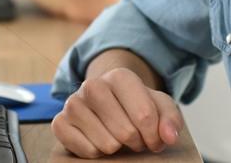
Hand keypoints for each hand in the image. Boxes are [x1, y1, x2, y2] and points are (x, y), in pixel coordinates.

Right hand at [52, 68, 183, 157]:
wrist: (107, 103)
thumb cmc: (135, 106)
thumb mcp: (159, 107)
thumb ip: (170, 119)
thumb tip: (169, 136)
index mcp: (120, 76)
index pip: (145, 116)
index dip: (154, 136)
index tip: (153, 138)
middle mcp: (92, 85)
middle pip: (126, 132)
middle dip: (135, 142)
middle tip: (134, 138)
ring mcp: (73, 103)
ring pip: (106, 144)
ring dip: (116, 148)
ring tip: (116, 137)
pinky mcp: (60, 123)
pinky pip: (86, 151)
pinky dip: (96, 153)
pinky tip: (98, 140)